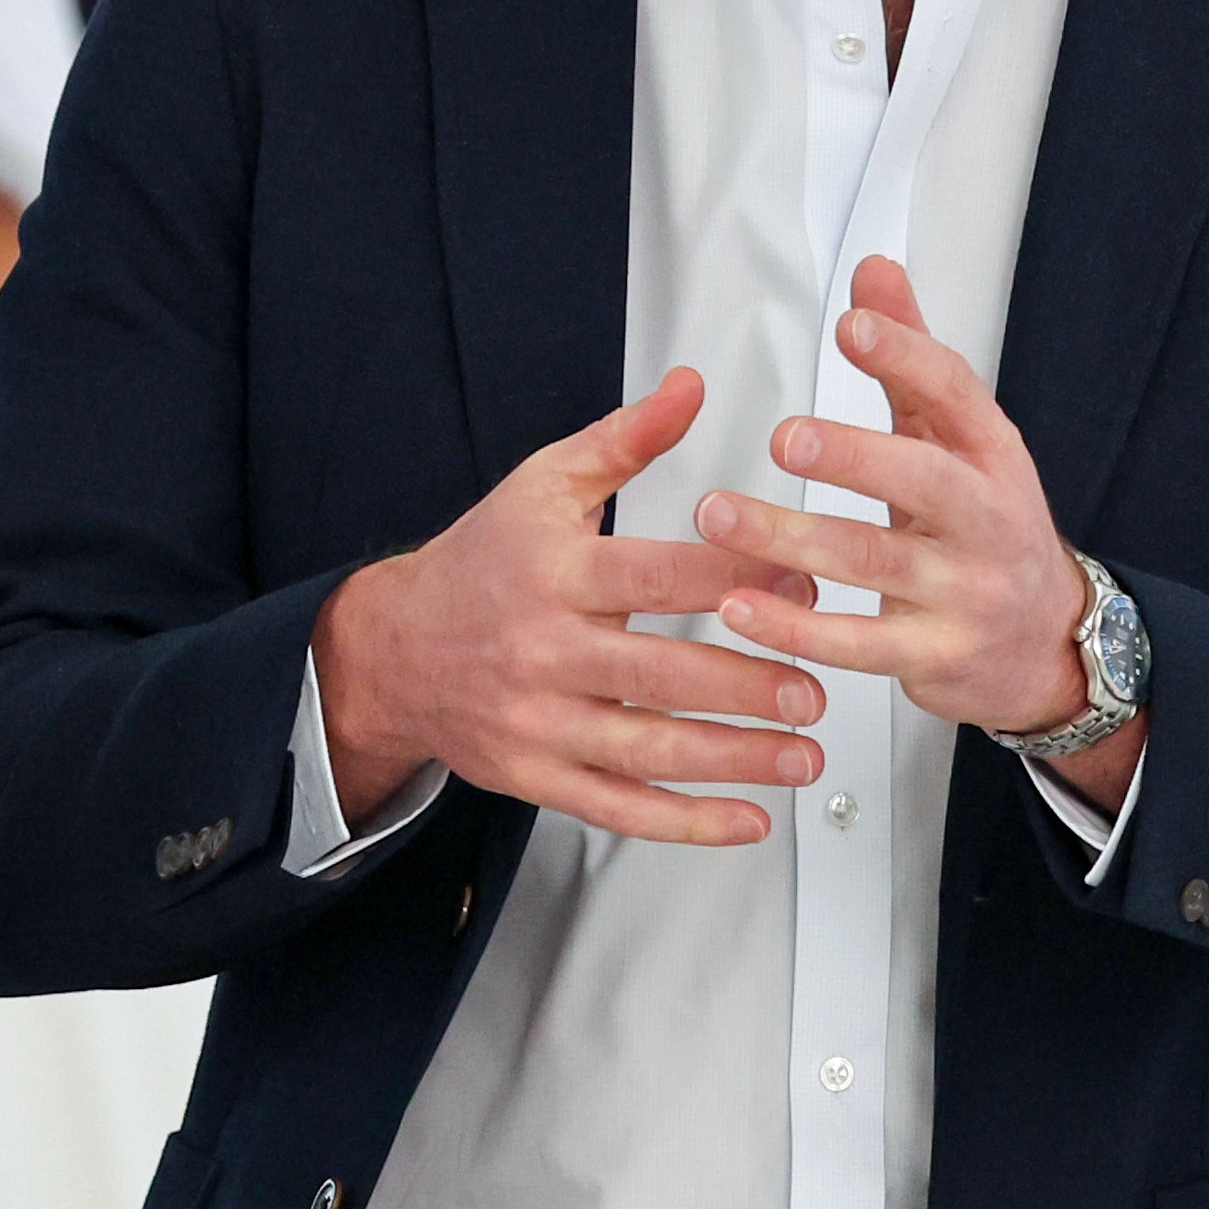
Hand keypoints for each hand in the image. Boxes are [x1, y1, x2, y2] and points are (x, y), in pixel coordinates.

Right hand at [313, 367, 826, 844]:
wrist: (392, 649)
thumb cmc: (483, 562)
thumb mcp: (542, 484)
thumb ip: (625, 439)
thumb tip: (690, 385)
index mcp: (555, 573)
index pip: (653, 576)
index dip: (732, 580)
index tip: (801, 581)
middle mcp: (544, 652)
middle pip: (656, 674)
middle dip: (744, 685)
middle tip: (816, 687)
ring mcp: (538, 723)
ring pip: (644, 751)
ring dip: (732, 761)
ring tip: (805, 755)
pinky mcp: (535, 777)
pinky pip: (616, 808)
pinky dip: (685, 823)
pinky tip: (748, 821)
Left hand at [695, 257, 1140, 807]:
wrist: (1044, 643)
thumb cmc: (988, 528)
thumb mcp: (962, 441)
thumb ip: (912, 359)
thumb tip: (875, 272)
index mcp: (991, 455)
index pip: (956, 394)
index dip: (906, 357)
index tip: (852, 326)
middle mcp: (985, 519)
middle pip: (922, 481)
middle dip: (854, 456)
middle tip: (785, 436)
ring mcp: (962, 591)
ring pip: (874, 562)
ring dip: (790, 538)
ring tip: (719, 512)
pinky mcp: (932, 655)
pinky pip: (858, 644)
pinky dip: (794, 626)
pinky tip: (739, 606)